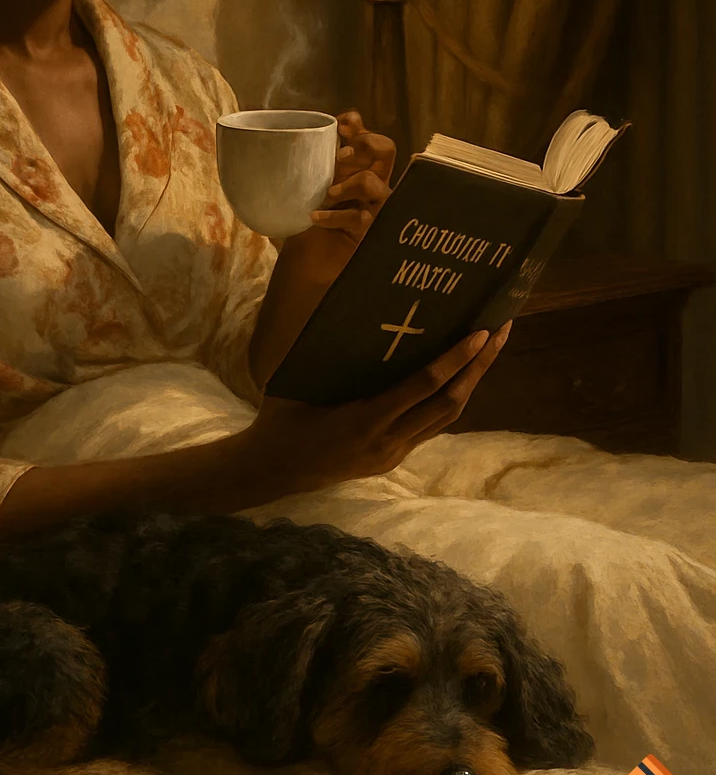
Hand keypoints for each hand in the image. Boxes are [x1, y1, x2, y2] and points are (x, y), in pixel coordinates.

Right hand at [243, 324, 511, 492]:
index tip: (480, 334)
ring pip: (446, 417)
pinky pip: (431, 426)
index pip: (424, 386)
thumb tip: (351, 305)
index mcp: (365, 419)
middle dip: (478, 367)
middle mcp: (388, 440)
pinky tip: (460, 377)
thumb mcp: (303, 378)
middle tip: (501, 332)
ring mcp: (393, 453)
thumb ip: (329, 350)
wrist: (273, 469)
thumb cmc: (283, 415)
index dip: (455, 360)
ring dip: (471, 383)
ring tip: (490, 350)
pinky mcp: (393, 459)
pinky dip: (449, 399)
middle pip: (448, 403)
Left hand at [278, 110, 394, 286]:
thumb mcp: (299, 190)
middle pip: (386, 149)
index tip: (340, 126)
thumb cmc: (302, 223)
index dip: (357, 125)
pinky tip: (315, 218)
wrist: (306, 265)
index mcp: (353, 167)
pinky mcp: (370, 231)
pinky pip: (361, 216)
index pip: (366, 136)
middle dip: (365, 145)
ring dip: (350, 182)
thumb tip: (267, 143)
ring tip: (328, 193)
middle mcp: (369, 183)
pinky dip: (335, 216)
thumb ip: (296, 167)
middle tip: (339, 156)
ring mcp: (373, 206)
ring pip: (375, 181)